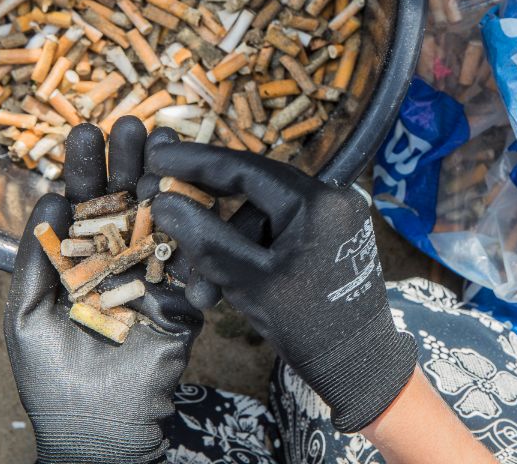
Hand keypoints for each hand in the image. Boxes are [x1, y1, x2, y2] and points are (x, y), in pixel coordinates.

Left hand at [5, 120, 202, 463]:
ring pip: (162, 219)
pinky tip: (192, 197)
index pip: (83, 203)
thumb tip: (50, 199)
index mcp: (79, 260)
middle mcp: (118, 260)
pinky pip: (192, 261)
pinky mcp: (187, 299)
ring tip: (165, 143)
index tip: (86, 132)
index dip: (85, 168)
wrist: (97, 427)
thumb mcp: (27, 315)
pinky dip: (193, 231)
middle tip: (131, 123)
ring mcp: (155, 276)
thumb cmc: (52, 377)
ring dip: (164, 181)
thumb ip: (37, 259)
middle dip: (129, 161)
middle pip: (126, 200)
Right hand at [143, 143, 416, 432]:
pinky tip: (225, 290)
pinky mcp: (325, 239)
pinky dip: (248, 258)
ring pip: (259, 222)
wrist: (357, 364)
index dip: (197, 161)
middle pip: (251, 194)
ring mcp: (329, 219)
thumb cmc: (308, 324)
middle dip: (209, 223)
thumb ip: (207, 239)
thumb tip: (163, 202)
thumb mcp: (250, 282)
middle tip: (164, 220)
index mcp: (316, 201)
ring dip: (225, 254)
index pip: (246, 168)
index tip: (158, 153)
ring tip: (202, 295)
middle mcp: (328, 199)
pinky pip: (276, 236)